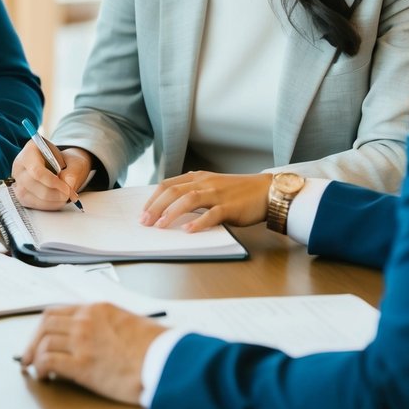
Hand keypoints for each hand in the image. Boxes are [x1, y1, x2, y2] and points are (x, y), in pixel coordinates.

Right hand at [12, 140, 89, 209]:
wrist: (58, 165)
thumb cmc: (64, 162)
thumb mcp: (73, 161)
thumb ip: (72, 172)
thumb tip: (69, 185)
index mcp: (31, 150)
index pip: (36, 170)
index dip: (52, 182)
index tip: (67, 190)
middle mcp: (19, 164)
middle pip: (31, 184)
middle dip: (53, 194)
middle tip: (68, 195)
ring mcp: (17, 179)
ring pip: (28, 196)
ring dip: (49, 201)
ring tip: (64, 198)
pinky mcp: (19, 193)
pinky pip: (30, 203)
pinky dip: (46, 205)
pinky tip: (56, 201)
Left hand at [21, 303, 166, 404]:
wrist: (166, 361)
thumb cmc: (156, 347)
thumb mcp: (129, 324)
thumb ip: (109, 326)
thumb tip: (100, 338)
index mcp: (97, 309)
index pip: (59, 311)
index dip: (45, 327)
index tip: (40, 338)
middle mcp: (85, 321)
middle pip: (45, 323)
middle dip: (33, 340)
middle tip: (28, 356)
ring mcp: (83, 341)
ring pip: (43, 341)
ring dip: (34, 355)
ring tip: (35, 370)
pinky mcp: (83, 365)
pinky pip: (49, 361)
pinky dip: (41, 368)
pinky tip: (45, 377)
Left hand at [140, 170, 271, 231]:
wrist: (265, 190)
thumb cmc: (236, 192)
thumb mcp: (210, 187)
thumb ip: (193, 193)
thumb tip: (169, 210)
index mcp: (197, 177)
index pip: (167, 185)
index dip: (153, 199)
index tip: (143, 212)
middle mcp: (204, 182)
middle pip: (173, 191)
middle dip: (155, 207)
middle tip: (144, 222)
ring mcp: (217, 193)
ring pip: (189, 200)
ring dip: (171, 213)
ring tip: (160, 226)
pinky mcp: (230, 206)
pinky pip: (211, 214)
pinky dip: (198, 222)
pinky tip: (188, 231)